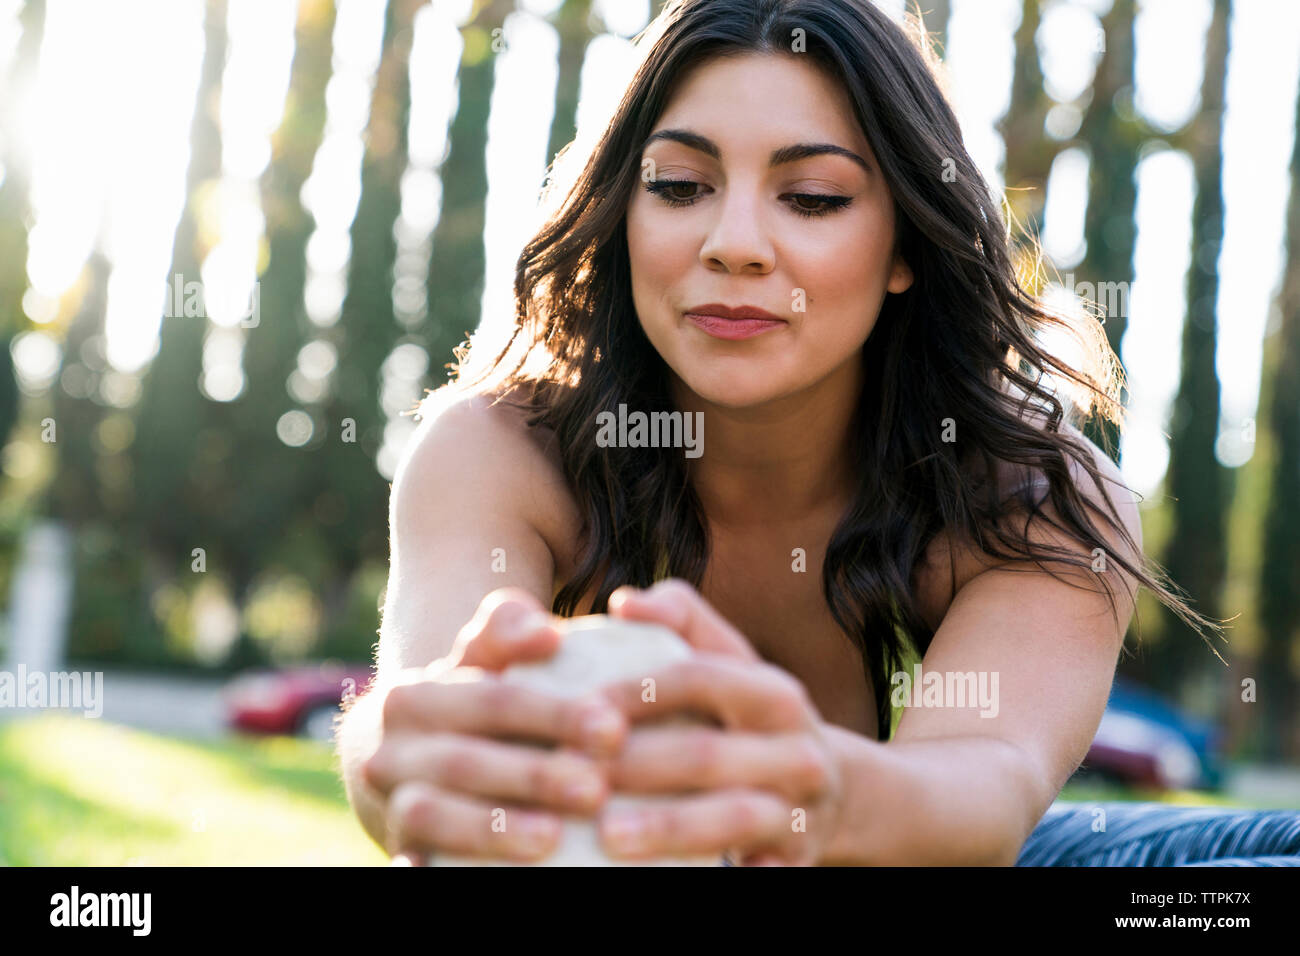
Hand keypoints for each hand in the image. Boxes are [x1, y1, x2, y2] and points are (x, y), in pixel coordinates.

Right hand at [360, 588, 627, 862]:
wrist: (401, 765)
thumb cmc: (467, 704)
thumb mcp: (480, 661)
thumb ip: (507, 631)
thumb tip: (546, 632)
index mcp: (414, 697)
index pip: (491, 700)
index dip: (552, 713)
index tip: (614, 726)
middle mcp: (391, 751)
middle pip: (464, 761)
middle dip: (532, 775)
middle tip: (598, 788)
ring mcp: (390, 806)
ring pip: (429, 815)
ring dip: (491, 827)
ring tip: (553, 838)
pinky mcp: (402, 852)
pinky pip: (417, 866)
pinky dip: (434, 871)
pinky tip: (485, 879)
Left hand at [593, 579, 844, 865]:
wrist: (830, 792)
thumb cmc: (750, 716)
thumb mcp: (731, 662)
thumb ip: (681, 619)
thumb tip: (623, 603)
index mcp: (773, 693)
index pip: (700, 677)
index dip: (638, 689)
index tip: (579, 704)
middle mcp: (796, 749)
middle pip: (709, 753)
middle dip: (638, 765)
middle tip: (572, 776)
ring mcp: (801, 811)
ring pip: (735, 817)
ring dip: (670, 828)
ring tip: (607, 835)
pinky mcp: (797, 864)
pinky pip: (759, 874)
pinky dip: (724, 874)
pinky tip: (660, 879)